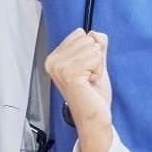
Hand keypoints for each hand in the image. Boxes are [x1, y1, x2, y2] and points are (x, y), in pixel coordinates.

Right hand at [46, 28, 113, 151]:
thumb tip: (96, 33)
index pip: (80, 34)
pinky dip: (98, 70)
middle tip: (88, 78)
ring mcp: (60, 68)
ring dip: (97, 65)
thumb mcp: (96, 64)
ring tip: (88, 81)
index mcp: (54, 58)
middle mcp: (53, 62)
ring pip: (92, 47)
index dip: (90, 52)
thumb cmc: (92, 96)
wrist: (94, 118)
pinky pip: (95, 57)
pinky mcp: (70, 74)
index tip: (85, 71)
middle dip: (95, 58)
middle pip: (86, 38)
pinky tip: (89, 83)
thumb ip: (96, 47)